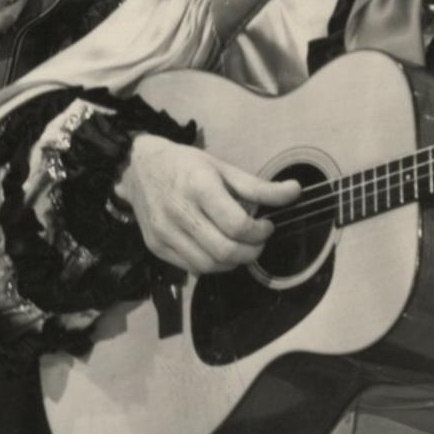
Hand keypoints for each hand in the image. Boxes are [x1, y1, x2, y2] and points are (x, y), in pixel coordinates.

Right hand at [116, 137, 299, 275]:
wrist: (137, 168)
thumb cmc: (185, 165)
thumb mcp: (222, 168)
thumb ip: (259, 186)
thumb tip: (296, 192)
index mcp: (199, 187)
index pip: (237, 225)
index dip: (260, 232)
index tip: (266, 226)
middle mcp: (178, 212)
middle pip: (224, 251)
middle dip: (251, 252)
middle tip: (257, 242)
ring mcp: (164, 232)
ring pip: (209, 266)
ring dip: (233, 262)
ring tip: (240, 248)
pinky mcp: (155, 246)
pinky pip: (191, 268)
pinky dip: (212, 265)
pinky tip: (218, 251)